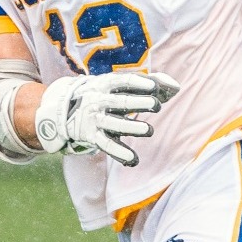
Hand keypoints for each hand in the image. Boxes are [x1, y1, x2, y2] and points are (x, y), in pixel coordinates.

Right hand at [34, 71, 180, 166]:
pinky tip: (134, 160)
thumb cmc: (106, 93)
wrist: (65, 109)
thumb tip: (176, 87)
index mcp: (106, 83)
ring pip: (115, 124)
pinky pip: (108, 145)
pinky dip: (120, 153)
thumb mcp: (120, 84)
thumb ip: (151, 83)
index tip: (154, 87)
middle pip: (121, 101)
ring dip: (132, 127)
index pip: (124, 81)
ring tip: (149, 130)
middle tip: (156, 105)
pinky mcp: (93, 137)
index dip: (140, 83)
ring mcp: (96, 119)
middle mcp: (99, 100)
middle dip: (139, 103)